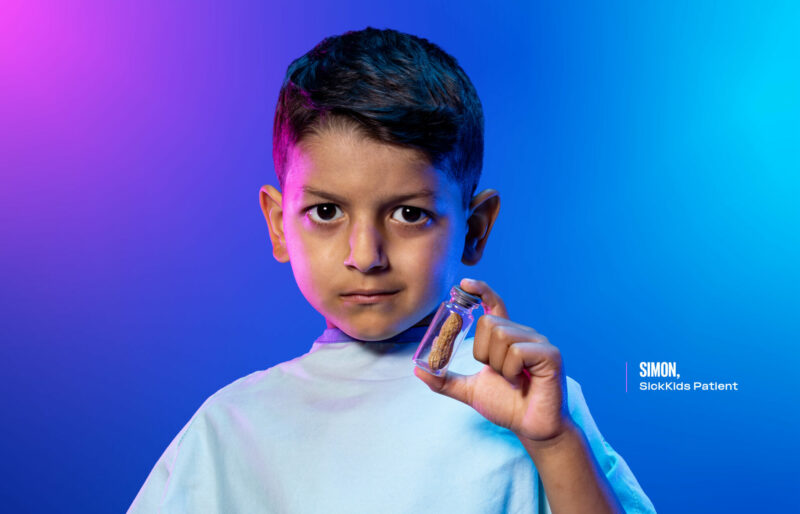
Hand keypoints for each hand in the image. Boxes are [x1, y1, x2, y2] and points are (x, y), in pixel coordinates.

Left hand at [414, 278, 571, 442]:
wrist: (531, 428)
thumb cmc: (507, 406)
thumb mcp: (469, 390)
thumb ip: (445, 380)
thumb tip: (419, 371)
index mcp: (507, 337)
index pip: (494, 304)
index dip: (481, 290)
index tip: (464, 283)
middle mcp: (523, 334)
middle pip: (488, 322)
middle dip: (483, 352)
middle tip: (496, 373)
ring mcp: (539, 342)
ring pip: (501, 335)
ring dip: (497, 365)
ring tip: (510, 379)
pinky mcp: (550, 355)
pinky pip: (517, 351)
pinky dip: (511, 370)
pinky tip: (521, 381)